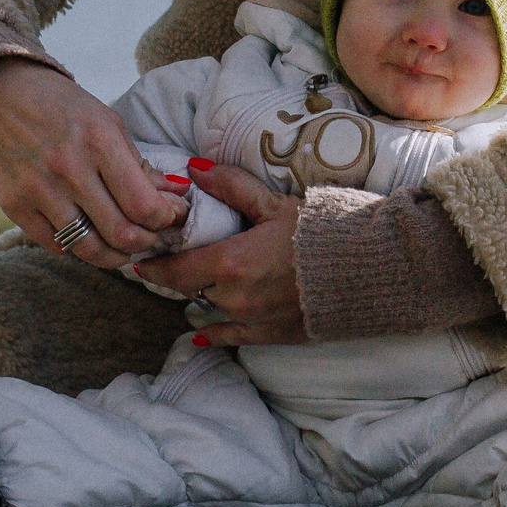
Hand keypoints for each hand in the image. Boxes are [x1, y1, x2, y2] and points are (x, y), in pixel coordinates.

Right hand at [0, 58, 185, 267]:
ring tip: (124, 248)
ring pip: (89, 249)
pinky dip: (79, 249)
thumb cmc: (60, 107)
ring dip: (115, 256)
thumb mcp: (106, 122)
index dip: (166, 219)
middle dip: (146, 242)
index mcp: (99, 141)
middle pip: (121, 234)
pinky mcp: (14, 206)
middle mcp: (69, 168)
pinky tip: (89, 237)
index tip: (171, 217)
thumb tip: (174, 198)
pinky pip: (56, 245)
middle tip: (151, 237)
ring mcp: (39, 190)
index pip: (144, 204)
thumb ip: (140, 165)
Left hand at [132, 161, 306, 347]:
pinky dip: (215, 333)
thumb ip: (229, 187)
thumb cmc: (322, 232)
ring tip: (196, 279)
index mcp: (229, 264)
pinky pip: (231, 336)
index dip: (154, 262)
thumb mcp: (273, 204)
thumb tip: (192, 169)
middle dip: (178, 273)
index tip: (141, 254)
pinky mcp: (270, 334)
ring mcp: (251, 320)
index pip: (173, 269)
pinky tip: (201, 334)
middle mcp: (233, 298)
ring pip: (210, 307)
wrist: (365, 270)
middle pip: (189, 288)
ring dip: (202, 293)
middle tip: (168, 259)